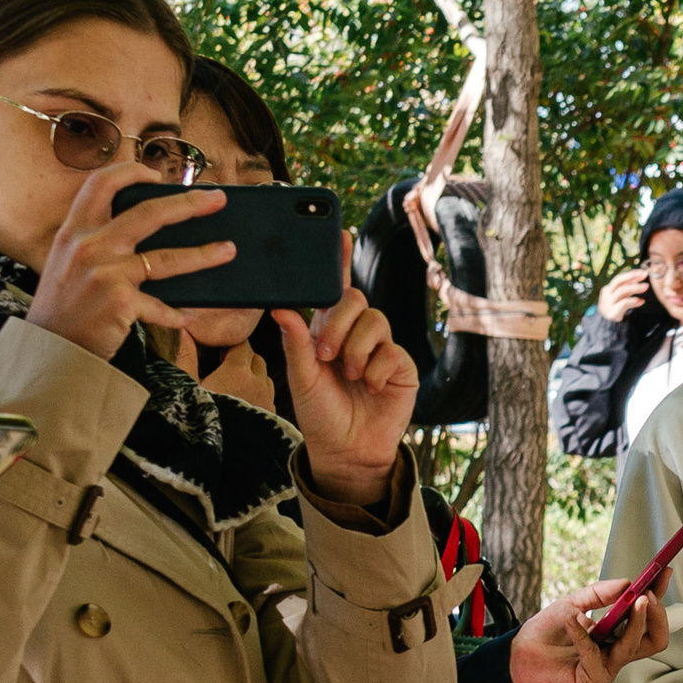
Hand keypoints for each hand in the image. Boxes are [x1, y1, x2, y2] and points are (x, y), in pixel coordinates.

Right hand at [28, 167, 228, 358]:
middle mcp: (88, 246)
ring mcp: (105, 273)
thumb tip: (140, 234)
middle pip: (148, 213)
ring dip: (203, 254)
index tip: (156, 174)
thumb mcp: (65, 265)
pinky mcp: (120, 302)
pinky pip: (160, 305)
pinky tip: (185, 317)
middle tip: (217, 199)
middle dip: (189, 204)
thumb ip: (94, 244)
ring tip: (228, 250)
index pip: (101, 184)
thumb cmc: (61, 310)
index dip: (130, 172)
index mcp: (73, 231)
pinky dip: (174, 313)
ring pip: (166, 258)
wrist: (49, 352)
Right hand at [173, 309, 279, 410]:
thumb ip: (185, 356)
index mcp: (237, 372)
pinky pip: (269, 400)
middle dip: (243, 359)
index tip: (220, 352)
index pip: (242, 345)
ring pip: (265, 379)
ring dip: (253, 378)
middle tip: (224, 368)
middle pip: (256, 360)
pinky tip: (243, 404)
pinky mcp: (271, 419)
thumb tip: (182, 330)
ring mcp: (266, 403)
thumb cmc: (198, 420)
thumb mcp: (186, 387)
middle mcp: (258, 384)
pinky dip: (259, 396)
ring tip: (234, 386)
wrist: (220, 456)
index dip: (230, 346)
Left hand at [277, 245, 415, 505]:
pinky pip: (391, 351)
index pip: (335, 288)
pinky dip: (376, 370)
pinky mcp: (401, 365)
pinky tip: (369, 387)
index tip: (338, 231)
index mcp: (328, 329)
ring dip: (357, 349)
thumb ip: (295, 343)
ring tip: (349, 375)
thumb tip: (281, 308)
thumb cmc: (320, 413)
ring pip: (375, 321)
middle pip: (355, 299)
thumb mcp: (301, 378)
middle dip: (338, 324)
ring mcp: (381, 347)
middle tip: (326, 354)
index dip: (338, 259)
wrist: (347, 450)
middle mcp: (356, 332)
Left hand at [509, 583, 669, 682]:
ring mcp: (607, 669)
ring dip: (634, 620)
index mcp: (617, 635)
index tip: (663, 572)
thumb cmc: (545, 632)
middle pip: (655, 640)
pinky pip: (595, 656)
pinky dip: (583, 635)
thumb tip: (628, 583)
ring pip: (634, 647)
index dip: (658, 596)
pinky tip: (571, 621)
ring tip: (632, 599)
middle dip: (656, 615)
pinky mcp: (591, 681)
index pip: (648, 618)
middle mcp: (616, 653)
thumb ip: (600, 594)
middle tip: (647, 596)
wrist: (517, 657)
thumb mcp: (572, 604)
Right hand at [599, 265, 651, 318]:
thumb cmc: (616, 308)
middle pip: (619, 281)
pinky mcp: (612, 312)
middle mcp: (606, 294)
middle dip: (632, 277)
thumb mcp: (622, 297)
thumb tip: (643, 278)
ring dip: (635, 287)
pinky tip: (641, 301)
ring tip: (646, 286)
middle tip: (645, 275)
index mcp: (608, 289)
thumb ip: (629, 288)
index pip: (619, 278)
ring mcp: (608, 303)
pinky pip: (624, 303)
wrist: (608, 325)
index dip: (630, 274)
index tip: (642, 271)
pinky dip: (634, 301)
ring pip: (622, 291)